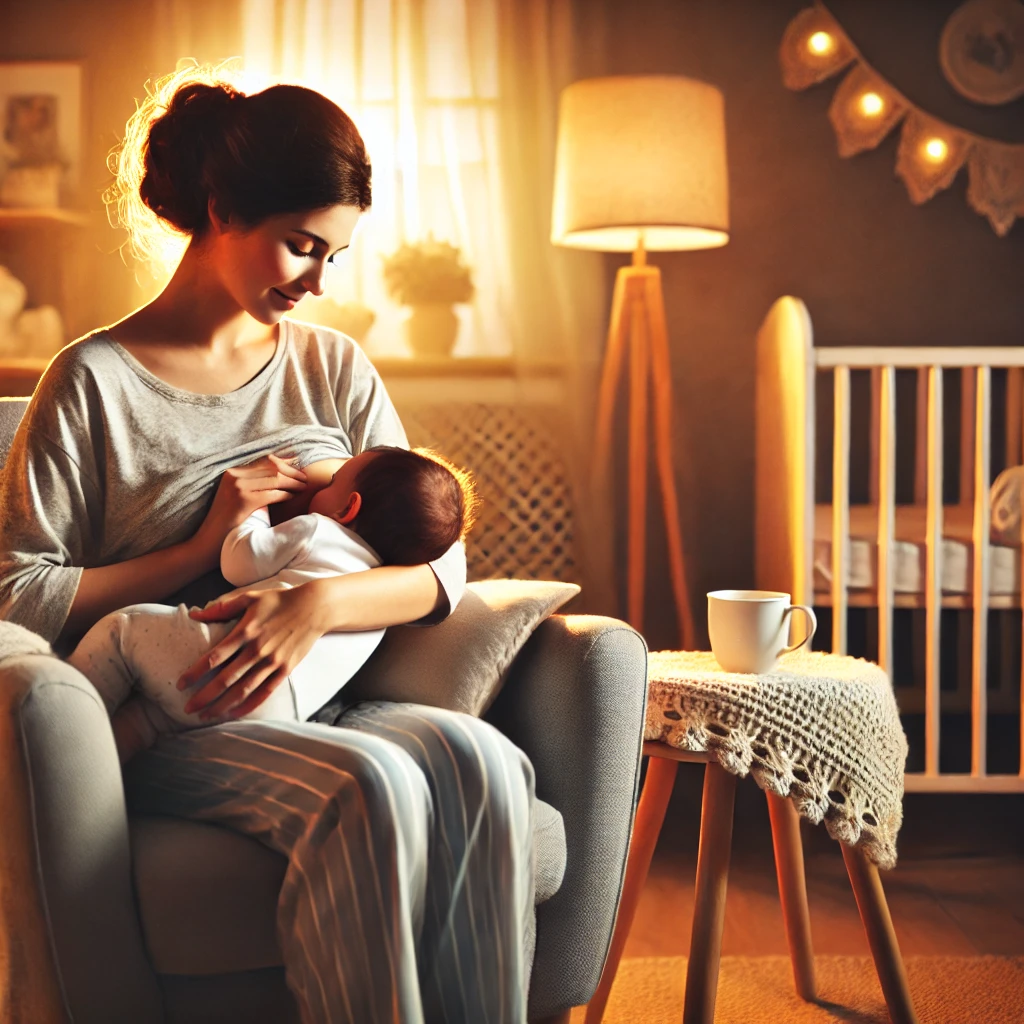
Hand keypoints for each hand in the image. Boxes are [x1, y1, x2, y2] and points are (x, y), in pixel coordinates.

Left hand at [176, 583, 327, 719]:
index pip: (214, 657)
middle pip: (225, 679)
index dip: (195, 672)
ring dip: (222, 706)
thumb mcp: (250, 597)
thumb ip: (222, 607)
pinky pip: (264, 692)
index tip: (181, 684)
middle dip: (204, 696)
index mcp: (246, 632)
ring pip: (243, 690)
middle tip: (187, 708)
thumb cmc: (279, 601)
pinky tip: (234, 714)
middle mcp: (257, 650)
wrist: (314, 608)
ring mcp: (272, 662)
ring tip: (206, 716)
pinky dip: (249, 705)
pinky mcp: (285, 670)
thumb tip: (194, 614)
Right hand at [192, 454, 307, 565]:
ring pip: (274, 478)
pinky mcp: (243, 500)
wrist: (207, 542)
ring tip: (303, 486)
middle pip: (271, 467)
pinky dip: (285, 494)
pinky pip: (272, 493)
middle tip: (305, 478)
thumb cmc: (227, 523)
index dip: (284, 462)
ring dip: (292, 482)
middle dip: (292, 471)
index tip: (298, 464)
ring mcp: (237, 487)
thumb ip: (254, 485)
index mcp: (231, 472)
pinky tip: (292, 497)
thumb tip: (280, 476)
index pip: (264, 461)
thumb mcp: (237, 498)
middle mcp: (234, 475)